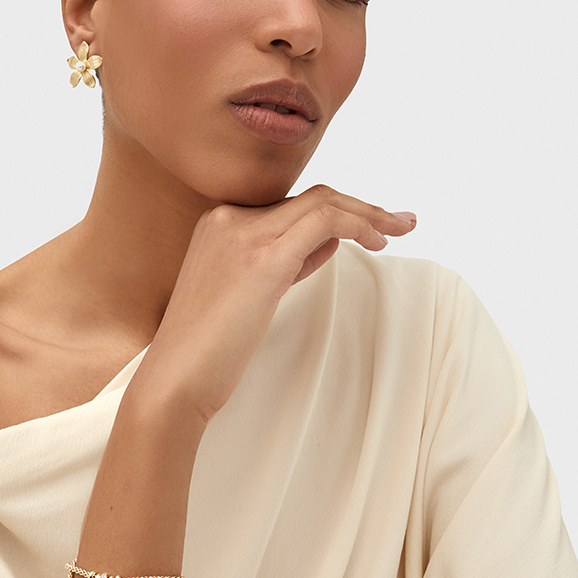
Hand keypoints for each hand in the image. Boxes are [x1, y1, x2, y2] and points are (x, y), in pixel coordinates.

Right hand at [141, 185, 414, 420]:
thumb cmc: (207, 352)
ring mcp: (244, 234)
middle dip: (363, 206)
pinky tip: (379, 241)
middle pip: (311, 197)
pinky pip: (325, 222)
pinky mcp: (264, 258)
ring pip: (323, 202)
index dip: (337, 214)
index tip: (371, 229)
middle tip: (403, 221)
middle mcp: (228, 218)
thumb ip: (283, 261)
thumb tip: (329, 240)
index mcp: (218, 223)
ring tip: (402, 228)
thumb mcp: (247, 295)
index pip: (290, 206)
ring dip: (369, 212)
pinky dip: (360, 224)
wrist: (175, 380)